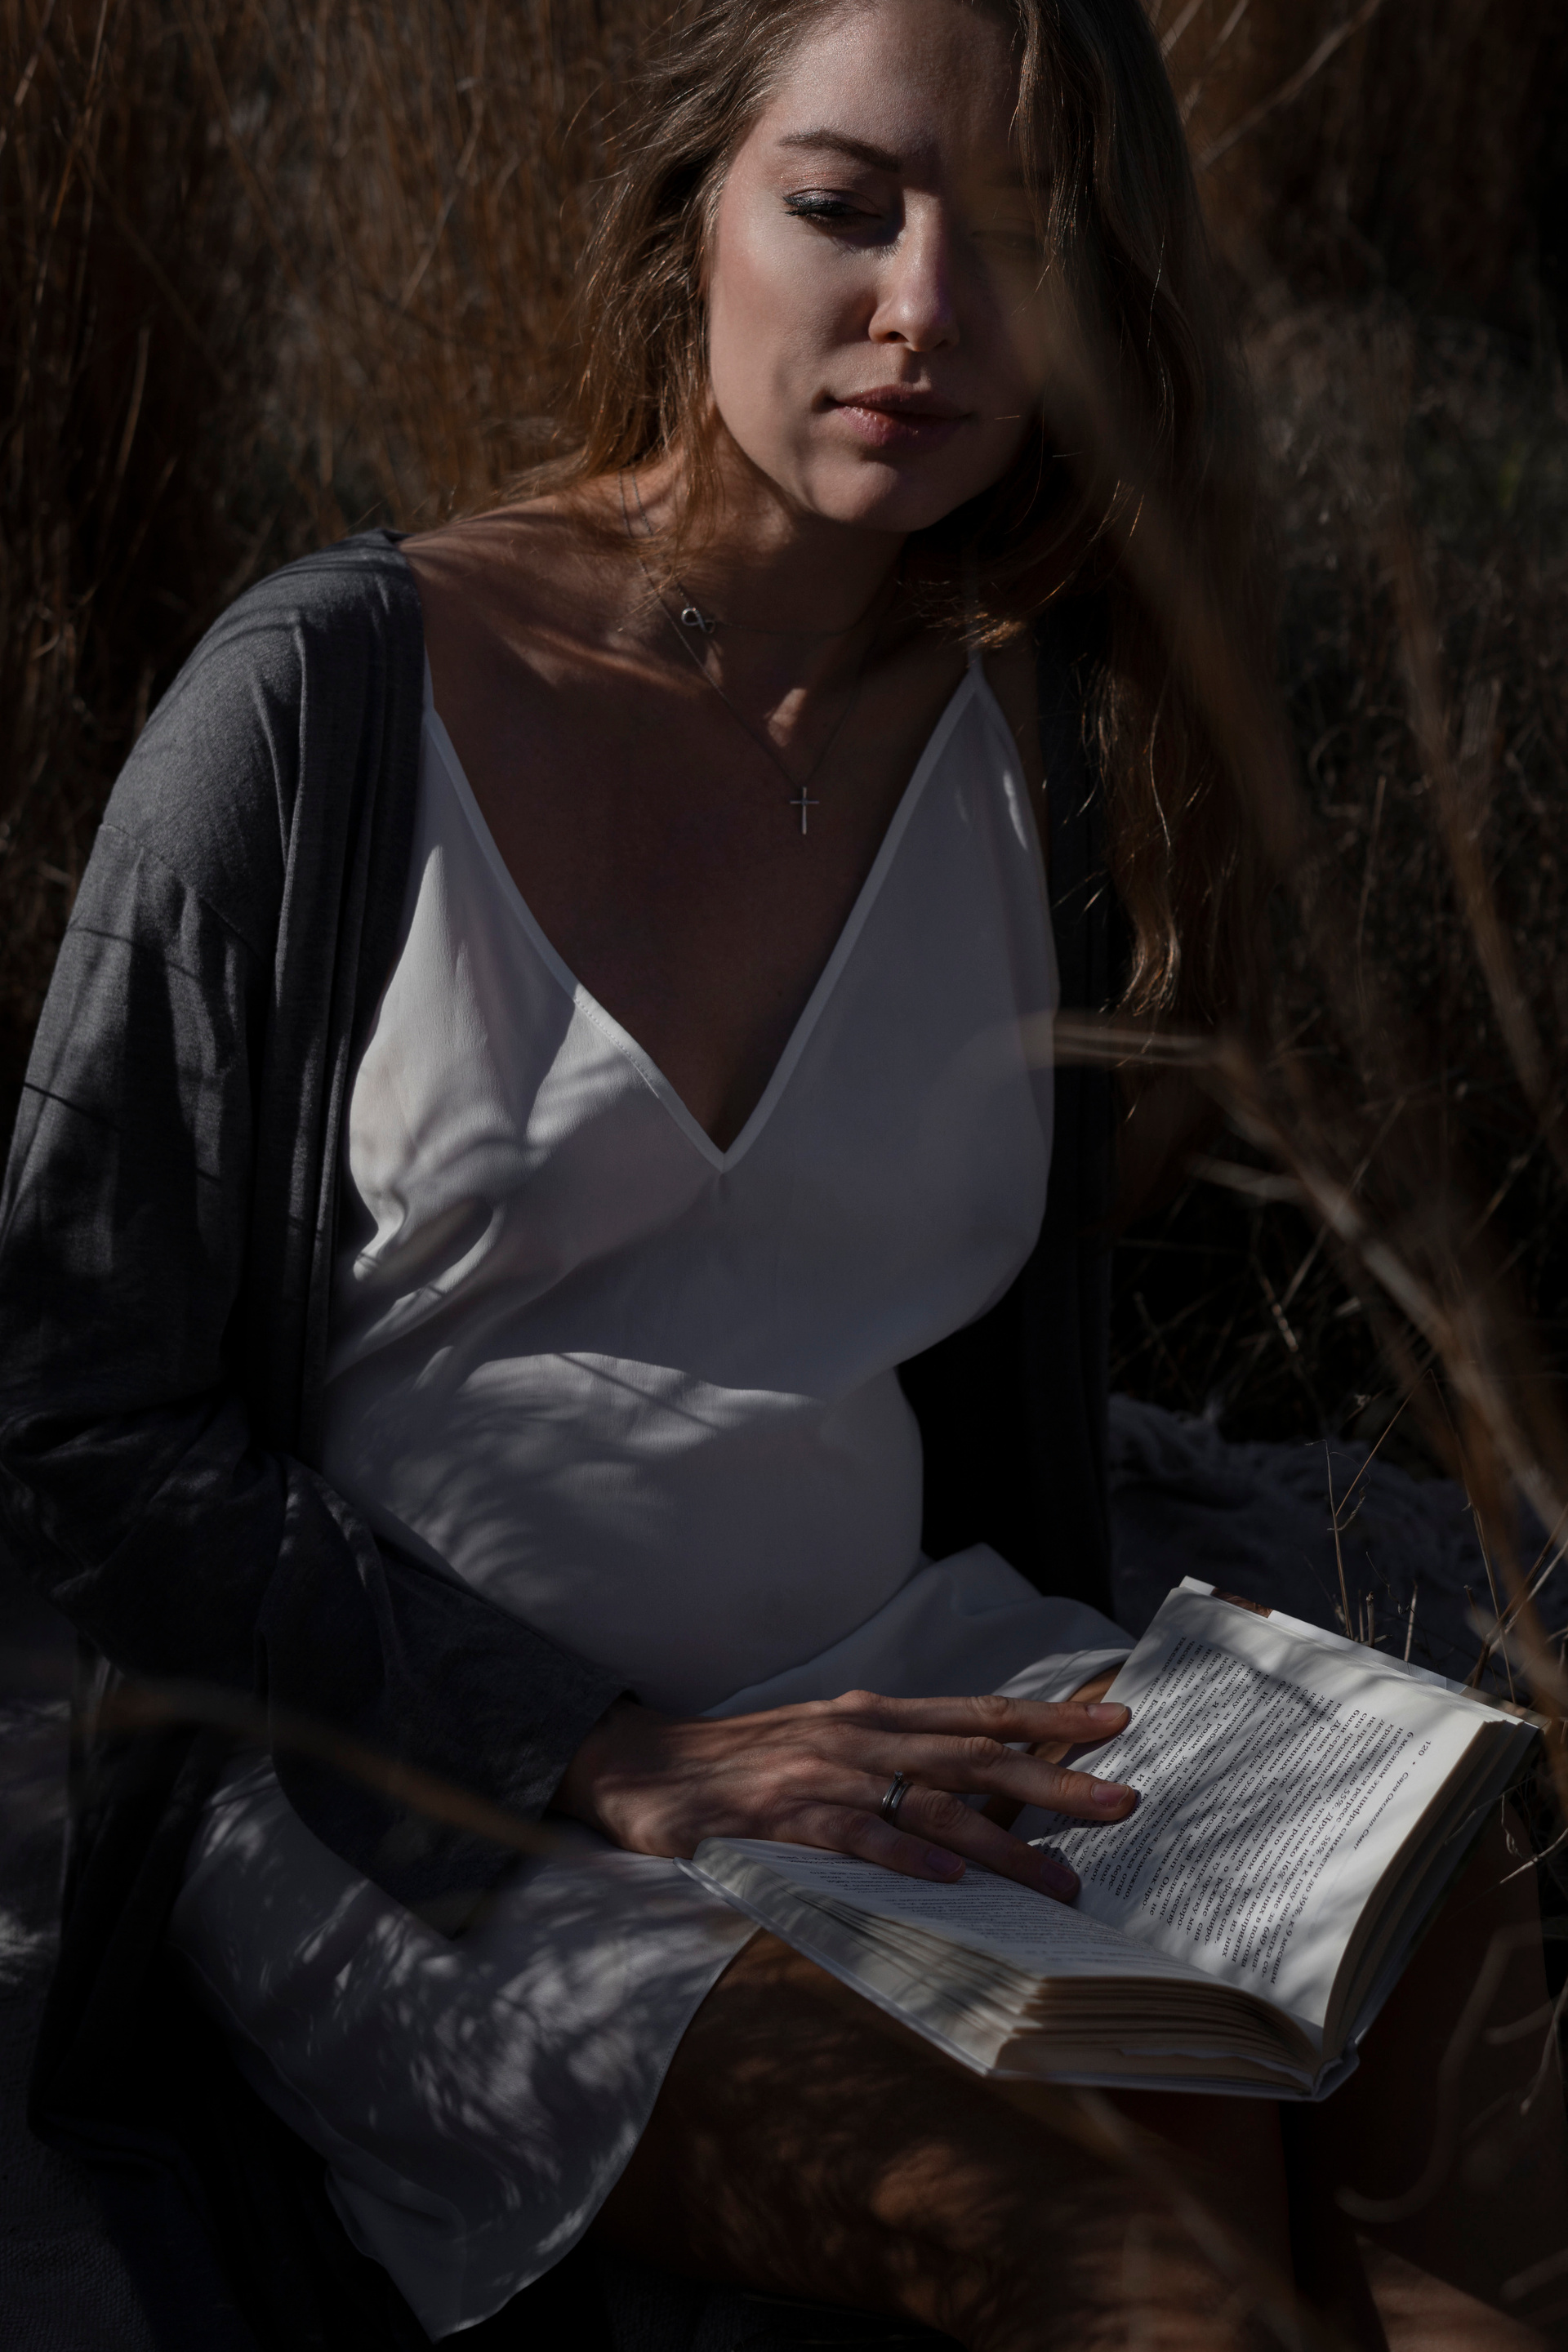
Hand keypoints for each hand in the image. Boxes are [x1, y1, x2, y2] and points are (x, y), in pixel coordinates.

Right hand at [554, 1684, 1135, 1902]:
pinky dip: (902, 1858)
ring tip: (1060, 1879)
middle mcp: (856, 1736)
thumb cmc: (742, 1762)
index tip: (1117, 1722)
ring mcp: (818, 1776)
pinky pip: (851, 1839)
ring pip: (927, 1806)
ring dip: (1001, 1844)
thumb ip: (894, 1759)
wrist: (635, 1762)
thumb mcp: (827, 1742)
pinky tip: (947, 1882)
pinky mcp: (777, 1820)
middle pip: (972, 1758)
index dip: (1048, 1719)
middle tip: (1124, 1802)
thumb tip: (977, 1785)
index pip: (977, 1713)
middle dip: (1053, 1781)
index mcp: (871, 1716)